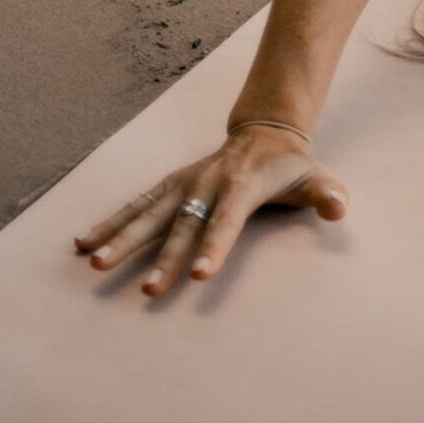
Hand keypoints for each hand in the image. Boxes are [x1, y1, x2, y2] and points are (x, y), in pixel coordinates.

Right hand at [71, 125, 347, 298]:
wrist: (264, 132)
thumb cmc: (290, 165)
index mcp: (242, 186)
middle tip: (148, 290)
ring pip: (150, 213)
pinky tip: (83, 242)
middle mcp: (207, 184)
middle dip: (165, 258)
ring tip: (94, 263)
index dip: (215, 247)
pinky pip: (136, 204)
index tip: (201, 275)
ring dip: (122, 238)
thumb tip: (340, 208)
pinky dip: (110, 221)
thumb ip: (327, 193)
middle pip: (184, 225)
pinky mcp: (170, 185)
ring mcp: (185, 183)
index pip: (227, 221)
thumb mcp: (313, 176)